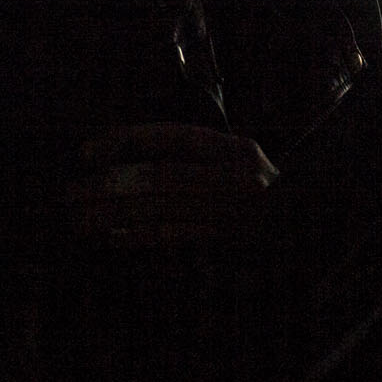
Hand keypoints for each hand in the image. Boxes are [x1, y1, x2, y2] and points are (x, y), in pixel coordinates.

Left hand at [64, 123, 277, 248]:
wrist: (311, 228)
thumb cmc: (262, 192)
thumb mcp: (240, 160)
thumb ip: (196, 154)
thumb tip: (125, 156)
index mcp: (235, 150)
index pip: (172, 138)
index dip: (127, 141)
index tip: (88, 152)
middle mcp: (235, 178)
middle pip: (160, 177)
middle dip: (110, 184)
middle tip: (71, 192)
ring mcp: (234, 213)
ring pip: (162, 209)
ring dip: (115, 213)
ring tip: (79, 218)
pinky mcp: (228, 244)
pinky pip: (176, 238)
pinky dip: (141, 236)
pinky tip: (112, 236)